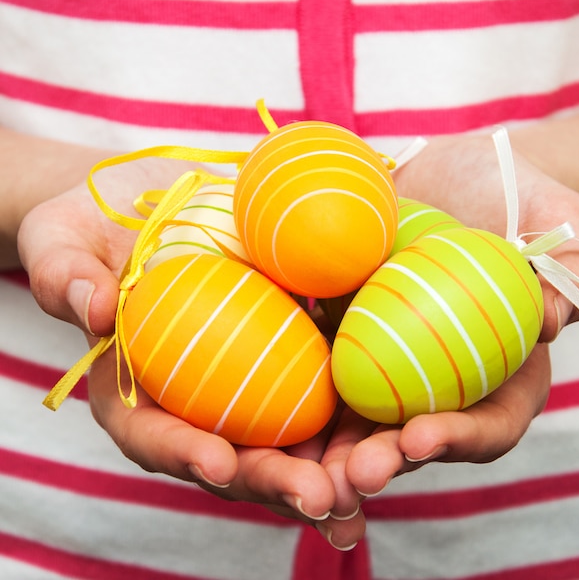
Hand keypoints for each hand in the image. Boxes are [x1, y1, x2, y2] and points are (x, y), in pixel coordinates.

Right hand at [17, 164, 364, 548]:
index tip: (221, 463)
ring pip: (287, 435)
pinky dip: (354, 411)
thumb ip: (66, 275)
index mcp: (133, 391)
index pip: (152, 435)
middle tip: (323, 498)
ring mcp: (245, 383)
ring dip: (331, 465)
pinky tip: (397, 426)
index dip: (184, 454)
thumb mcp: (61, 242)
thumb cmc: (91, 227)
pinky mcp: (288, 353)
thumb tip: (96, 308)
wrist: (150, 200)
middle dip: (276, 481)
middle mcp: (194, 400)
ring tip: (372, 479)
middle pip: (233, 454)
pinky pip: (321, 385)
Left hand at [327, 131, 578, 508]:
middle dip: (384, 459)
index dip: (460, 438)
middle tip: (354, 473)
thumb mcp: (560, 221)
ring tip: (305, 466)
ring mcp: (391, 360)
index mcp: (503, 371)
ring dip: (331, 446)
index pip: (491, 422)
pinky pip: (322, 360)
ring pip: (360, 414)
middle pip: (415, 435)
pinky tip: (265, 395)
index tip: (421, 436)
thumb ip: (570, 268)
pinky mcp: (349, 333)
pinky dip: (297, 382)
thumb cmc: (516, 196)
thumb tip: (552, 320)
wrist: (452, 173)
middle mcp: (443, 379)